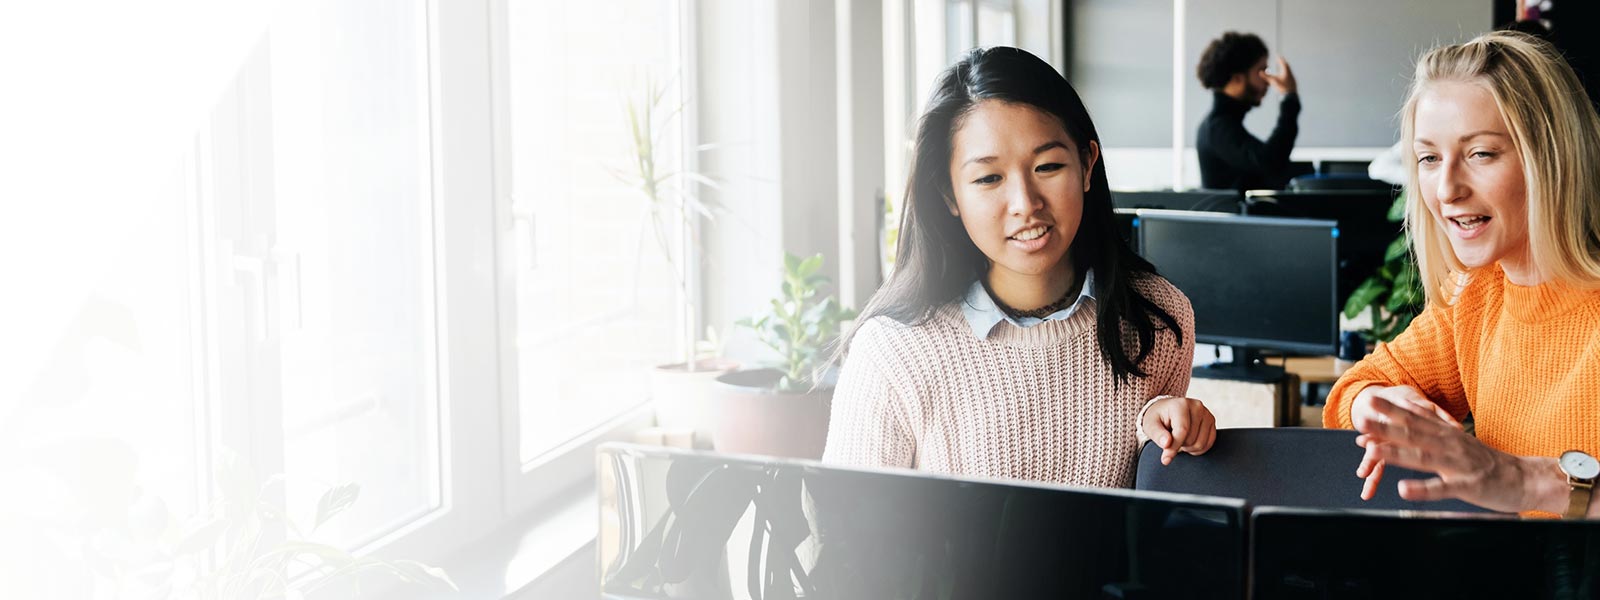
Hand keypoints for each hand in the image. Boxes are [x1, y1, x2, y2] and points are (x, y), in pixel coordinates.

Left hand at [1143, 396, 1216, 464]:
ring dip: (1188, 448)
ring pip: (1201, 444)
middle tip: (1171, 439)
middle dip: (1179, 445)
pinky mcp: (1212, 421)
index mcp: (1180, 405)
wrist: (1166, 410)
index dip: (1174, 448)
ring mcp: (1206, 414)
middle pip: (1191, 439)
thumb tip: (1167, 444)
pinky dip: (1197, 448)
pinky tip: (1189, 442)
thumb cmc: (1158, 418)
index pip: (1182, 431)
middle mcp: (1197, 407)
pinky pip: (1208, 444)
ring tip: (1180, 439)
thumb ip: (1157, 435)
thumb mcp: (1150, 425)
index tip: (1165, 459)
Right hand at [1262, 56, 1296, 94]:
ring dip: (1284, 68)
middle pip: (1286, 66)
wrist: (1290, 96)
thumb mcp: (1273, 81)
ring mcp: (1292, 78)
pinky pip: (1289, 76)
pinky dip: (1285, 74)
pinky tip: (1283, 77)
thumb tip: (1260, 72)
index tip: (1277, 55)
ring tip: (1281, 68)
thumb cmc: (1282, 88)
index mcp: (1286, 71)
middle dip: (1282, 63)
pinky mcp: (1292, 83)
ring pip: (1288, 71)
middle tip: (1280, 60)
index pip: (1283, 63)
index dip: (1280, 59)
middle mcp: (1290, 74)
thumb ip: (1266, 76)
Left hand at [1353, 391, 1539, 512]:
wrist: (1525, 479)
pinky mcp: (1467, 486)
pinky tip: (1403, 488)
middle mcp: (1450, 445)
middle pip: (1414, 432)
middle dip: (1386, 424)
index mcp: (1447, 434)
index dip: (1392, 408)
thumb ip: (1432, 428)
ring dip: (1396, 453)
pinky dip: (1422, 488)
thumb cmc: (1486, 461)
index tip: (1369, 398)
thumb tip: (1407, 412)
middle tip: (1362, 416)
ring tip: (1372, 450)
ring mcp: (1458, 464)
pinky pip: (1442, 488)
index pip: (1416, 417)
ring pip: (1423, 456)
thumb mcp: (1458, 439)